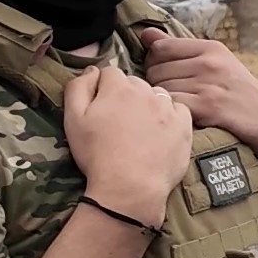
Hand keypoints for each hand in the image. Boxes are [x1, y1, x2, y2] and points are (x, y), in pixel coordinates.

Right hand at [60, 64, 195, 224]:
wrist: (130, 187)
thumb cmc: (96, 154)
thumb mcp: (73, 119)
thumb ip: (78, 87)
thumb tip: (92, 70)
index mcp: (119, 88)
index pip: (109, 72)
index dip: (103, 87)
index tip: (100, 106)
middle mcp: (147, 92)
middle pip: (134, 82)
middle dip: (125, 94)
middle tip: (118, 120)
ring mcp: (168, 109)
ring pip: (157, 95)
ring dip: (148, 104)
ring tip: (139, 128)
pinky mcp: (184, 126)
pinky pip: (179, 109)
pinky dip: (170, 115)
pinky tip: (160, 131)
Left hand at [139, 32, 257, 172]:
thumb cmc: (239, 94)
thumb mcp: (217, 63)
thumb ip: (180, 48)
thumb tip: (145, 33)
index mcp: (211, 48)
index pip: (160, 47)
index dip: (154, 63)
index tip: (165, 76)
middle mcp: (210, 63)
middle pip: (156, 69)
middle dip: (157, 85)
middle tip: (171, 97)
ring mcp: (209, 84)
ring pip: (161, 89)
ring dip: (163, 102)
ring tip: (176, 108)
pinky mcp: (209, 107)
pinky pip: (172, 105)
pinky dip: (172, 114)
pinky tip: (181, 118)